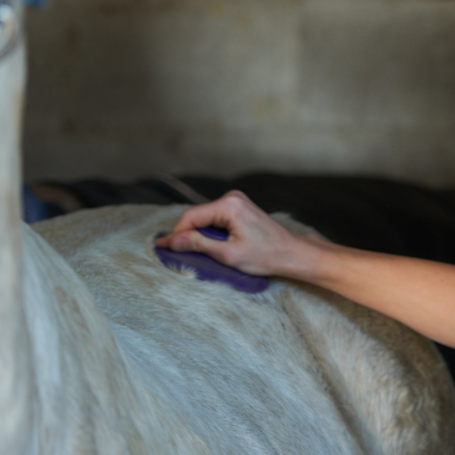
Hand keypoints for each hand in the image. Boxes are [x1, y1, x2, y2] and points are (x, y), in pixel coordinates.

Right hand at [154, 191, 323, 277]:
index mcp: (229, 205)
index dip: (176, 234)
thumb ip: (199, 245)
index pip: (191, 217)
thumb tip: (172, 241)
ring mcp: (237, 201)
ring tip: (194, 252)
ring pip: (205, 217)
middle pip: (197, 215)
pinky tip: (210, 246)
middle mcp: (232, 197)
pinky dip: (210, 232)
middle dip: (187, 234)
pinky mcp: (240, 207)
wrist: (293, 253)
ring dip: (199, 234)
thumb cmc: (266, 256)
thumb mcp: (228, 254)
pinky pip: (216, 218)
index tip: (162, 248)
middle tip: (174, 253)